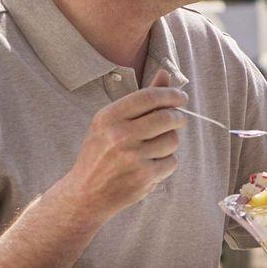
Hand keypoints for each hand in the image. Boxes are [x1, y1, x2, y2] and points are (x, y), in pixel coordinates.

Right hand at [57, 70, 184, 219]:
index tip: (181, 97)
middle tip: (179, 120)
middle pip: (167, 117)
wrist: (85, 194)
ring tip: (153, 150)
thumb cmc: (101, 154)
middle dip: (179, 117)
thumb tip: (165, 73)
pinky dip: (166, 164)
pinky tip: (149, 166)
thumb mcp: (111, 123)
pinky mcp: (144, 176)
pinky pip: (171, 161)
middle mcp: (119, 135)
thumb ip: (140, 100)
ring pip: (172, 140)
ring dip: (169, 144)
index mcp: (109, 117)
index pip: (149, 96)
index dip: (171, 94)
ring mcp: (132, 156)